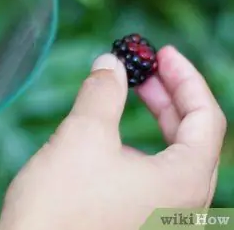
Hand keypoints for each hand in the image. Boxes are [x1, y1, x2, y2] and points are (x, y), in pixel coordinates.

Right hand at [0, 46, 226, 229]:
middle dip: (169, 96)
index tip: (162, 54)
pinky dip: (140, 143)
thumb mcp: (83, 134)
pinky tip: (113, 134)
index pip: (206, 117)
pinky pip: (152, 173)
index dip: (185, 78)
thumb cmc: (60, 205)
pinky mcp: (138, 221)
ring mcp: (161, 216)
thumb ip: (103, 91)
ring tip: (130, 93)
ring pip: (172, 155)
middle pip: (193, 136)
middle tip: (145, 69)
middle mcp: (182, 204)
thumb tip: (110, 63)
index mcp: (184, 181)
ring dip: (155, 118)